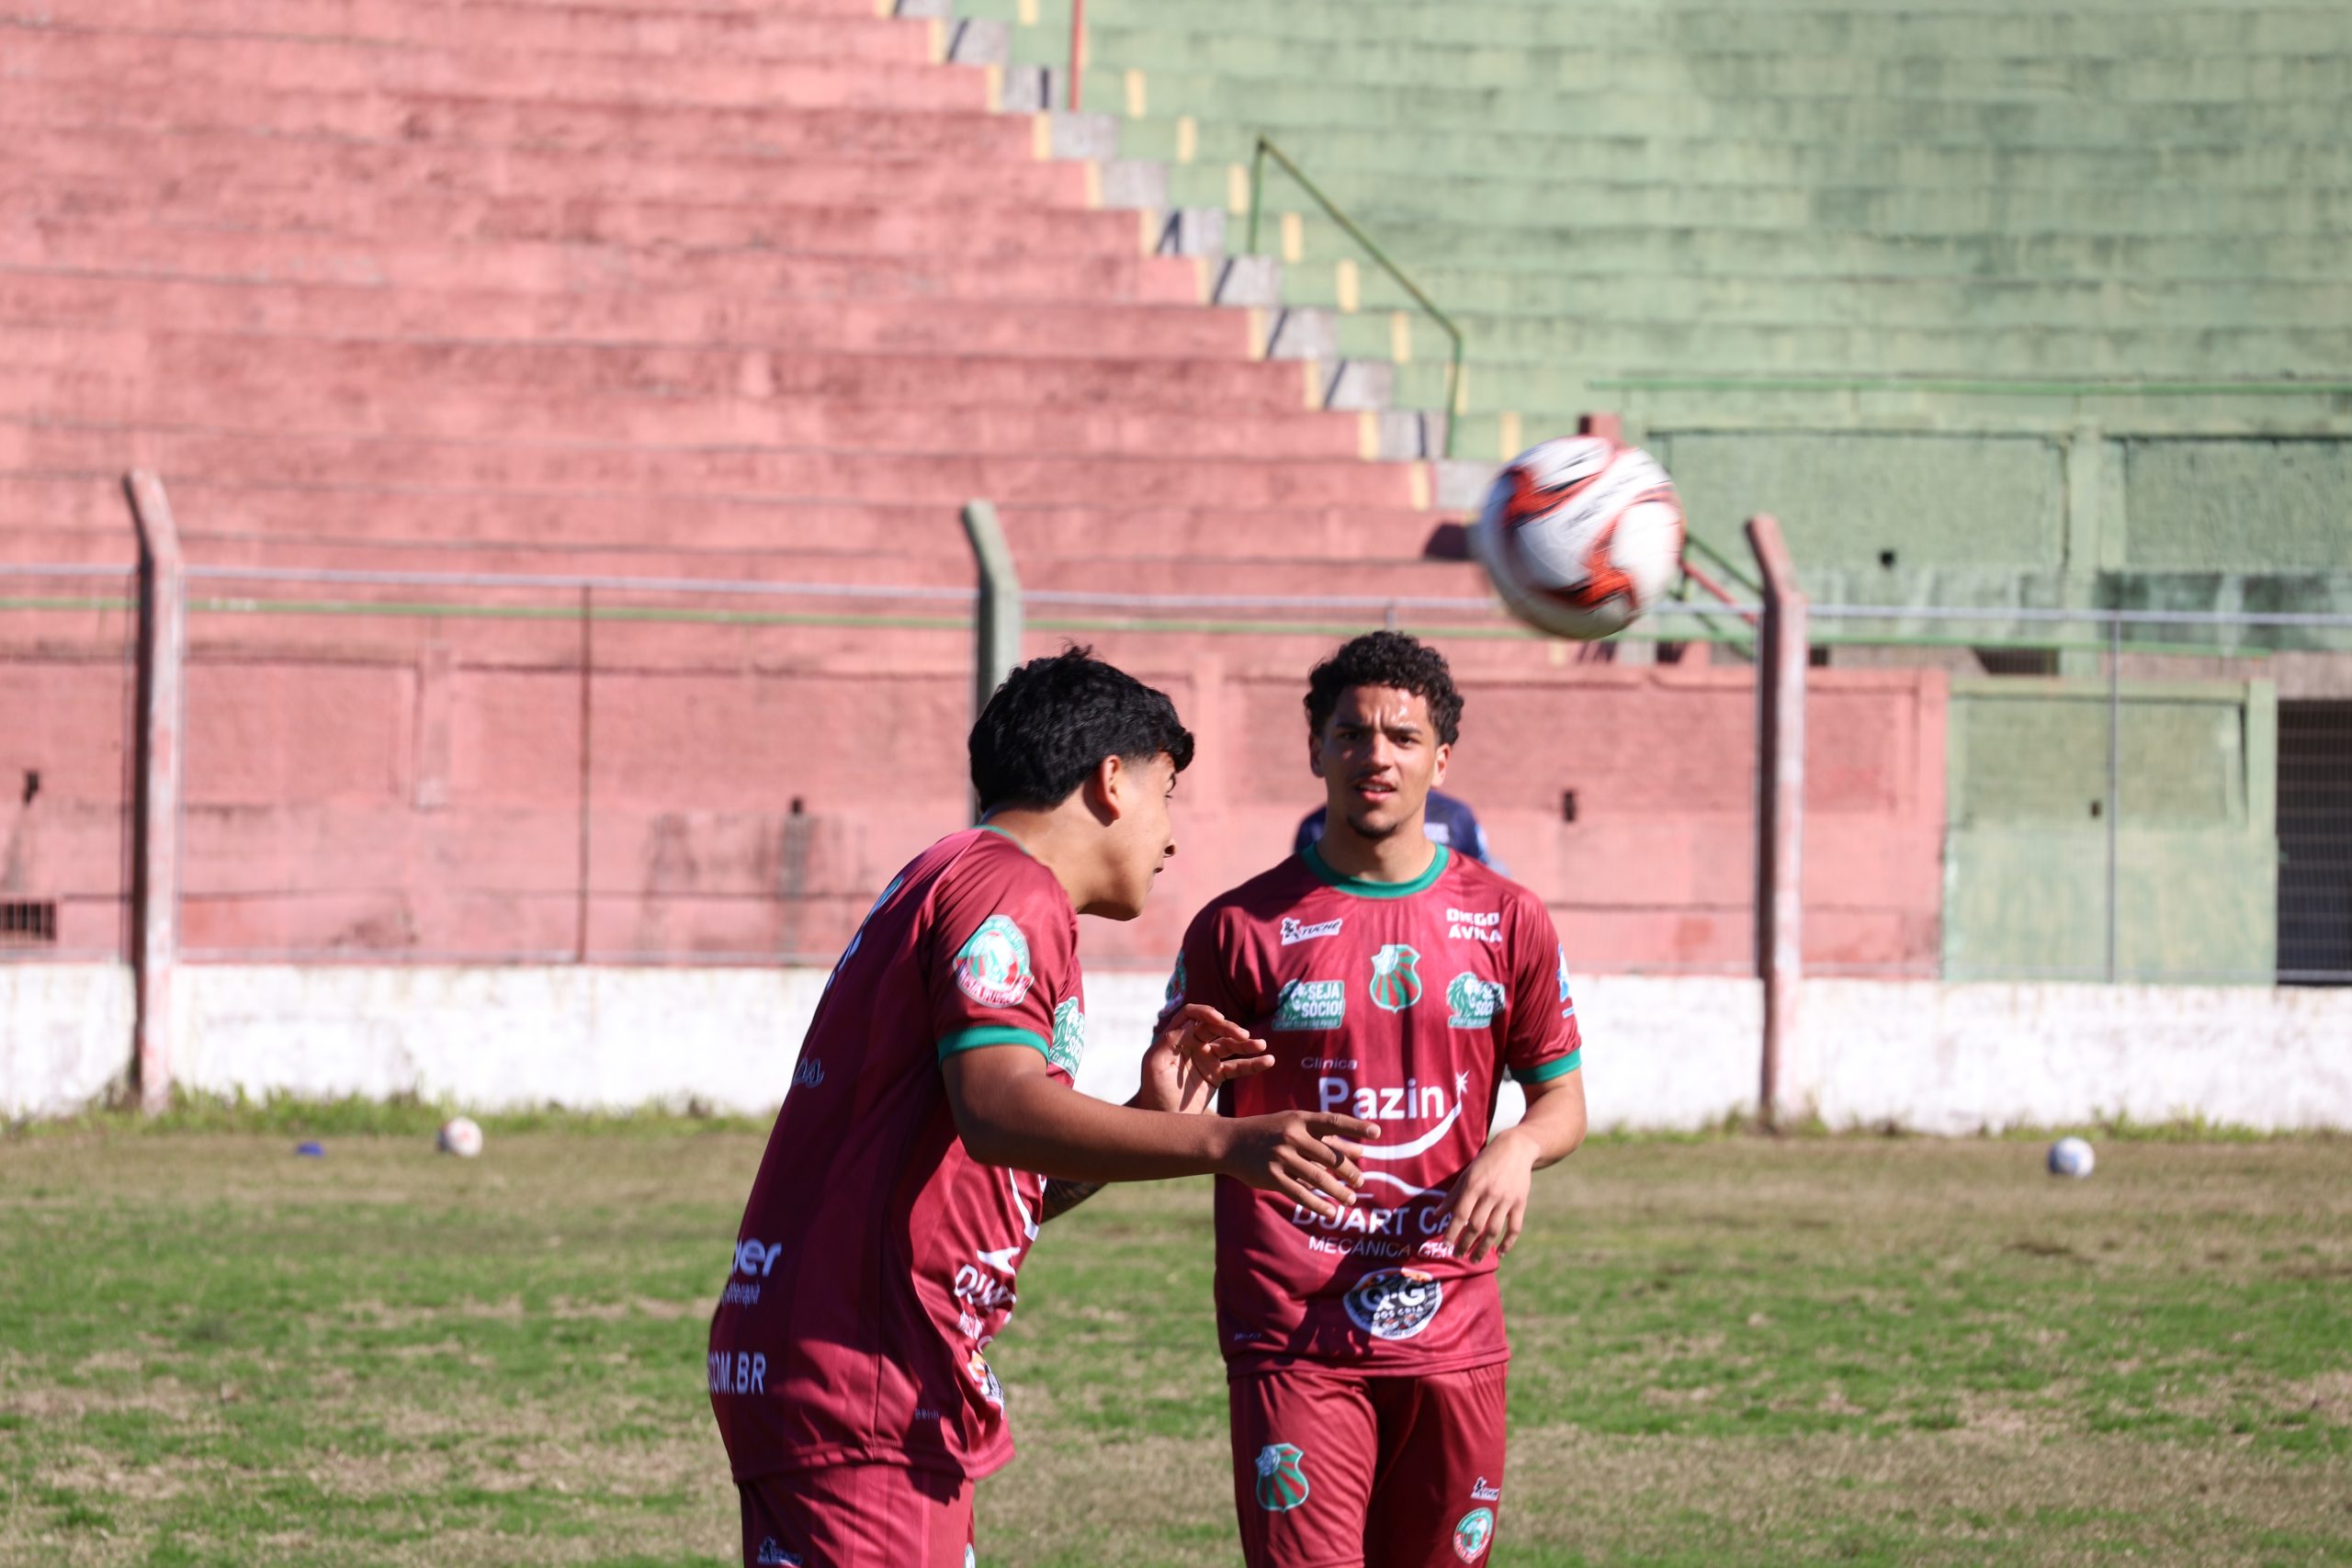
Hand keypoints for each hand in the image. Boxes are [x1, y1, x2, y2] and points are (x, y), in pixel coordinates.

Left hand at [1135, 1004, 1274, 1114]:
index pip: (1192, 1015)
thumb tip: (1191, 1025)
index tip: (1219, 1019)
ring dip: (1246, 1044)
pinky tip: (1268, 1061)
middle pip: (1215, 1027)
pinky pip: (1237, 1066)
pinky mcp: (1217, 1074)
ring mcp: (1206, 1058)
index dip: (1206, 1013)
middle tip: (1243, 1036)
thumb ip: (1170, 1042)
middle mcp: (1192, 1044)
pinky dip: (1252, 1064)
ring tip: (1261, 1045)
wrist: (1164, 1119)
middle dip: (1229, 1029)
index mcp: (1176, 1038)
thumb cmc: (1154, 1092)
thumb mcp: (1155, 1064)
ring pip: (1229, 1045)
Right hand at [1214, 1111, 1379, 1219]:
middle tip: (1361, 1182)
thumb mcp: (1295, 1126)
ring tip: (1350, 1200)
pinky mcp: (1271, 1176)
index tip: (1377, 1133)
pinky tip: (1330, 1212)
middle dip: (1349, 1171)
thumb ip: (1327, 1138)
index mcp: (1299, 1120)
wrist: (1230, 1142)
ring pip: (1317, 1178)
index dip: (1356, 1127)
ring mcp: (1280, 1157)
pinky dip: (1317, 1205)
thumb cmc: (1269, 1131)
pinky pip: (1300, 1194)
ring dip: (1338, 1192)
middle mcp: (1291, 1136)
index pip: (1333, 1122)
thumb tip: (1360, 1151)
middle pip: (1329, 1157)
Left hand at [1436, 1128, 1537, 1262]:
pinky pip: (1515, 1228)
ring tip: (1474, 1259)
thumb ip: (1452, 1196)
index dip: (1452, 1232)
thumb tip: (1436, 1215)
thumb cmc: (1486, 1162)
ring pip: (1494, 1230)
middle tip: (1458, 1255)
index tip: (1445, 1246)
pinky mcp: (1520, 1203)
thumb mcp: (1467, 1175)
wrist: (1516, 1149)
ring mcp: (1506, 1200)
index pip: (1460, 1215)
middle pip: (1476, 1226)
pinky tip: (1500, 1253)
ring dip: (1483, 1248)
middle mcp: (1490, 1194)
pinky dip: (1508, 1243)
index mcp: (1474, 1185)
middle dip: (1465, 1244)